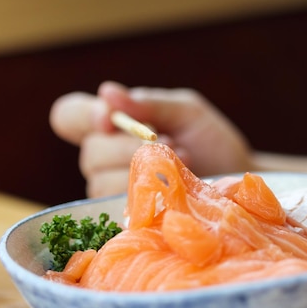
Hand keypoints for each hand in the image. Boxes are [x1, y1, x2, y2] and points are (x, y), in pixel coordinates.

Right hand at [49, 81, 252, 197]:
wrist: (238, 181)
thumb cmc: (211, 142)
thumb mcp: (186, 111)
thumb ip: (148, 102)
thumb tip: (107, 93)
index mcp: (113, 124)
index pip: (68, 115)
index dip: (83, 117)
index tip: (112, 122)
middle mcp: (104, 157)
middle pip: (89, 151)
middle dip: (130, 147)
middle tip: (171, 144)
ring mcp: (112, 188)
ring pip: (100, 180)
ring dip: (144, 170)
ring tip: (180, 164)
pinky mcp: (124, 214)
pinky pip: (116, 203)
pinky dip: (147, 191)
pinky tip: (172, 187)